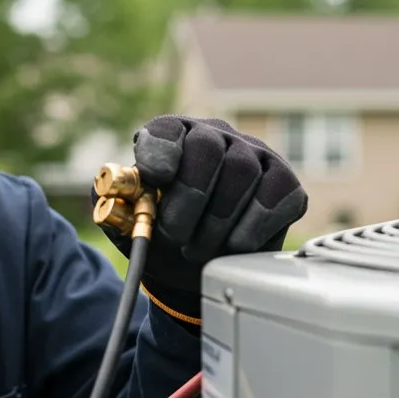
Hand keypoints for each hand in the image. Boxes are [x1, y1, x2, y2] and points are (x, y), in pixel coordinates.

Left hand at [94, 115, 306, 322]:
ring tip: (197, 249)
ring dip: (216, 219)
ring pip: (243, 171)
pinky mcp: (285, 184)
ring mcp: (255, 156)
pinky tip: (232, 247)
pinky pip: (276, 195)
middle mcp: (215, 136)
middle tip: (175, 235)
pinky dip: (252, 227)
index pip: (166, 130)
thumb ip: (117, 207)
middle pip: (208, 148)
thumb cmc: (161, 237)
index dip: (160, 151)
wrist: (197, 267)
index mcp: (172, 138)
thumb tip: (113, 196)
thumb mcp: (130, 225)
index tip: (156, 177)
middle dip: (190, 197)